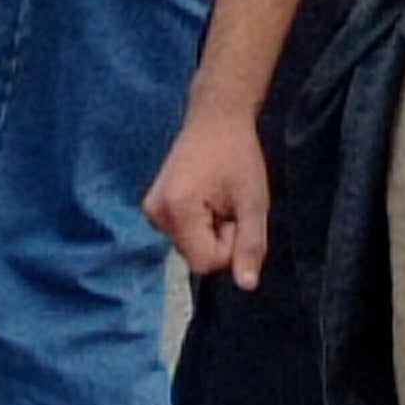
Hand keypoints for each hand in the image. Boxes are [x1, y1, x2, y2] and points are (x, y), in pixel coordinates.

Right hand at [146, 108, 273, 290]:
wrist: (215, 118)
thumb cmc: (239, 155)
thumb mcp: (253, 202)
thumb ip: (250, 245)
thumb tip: (247, 286)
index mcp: (176, 211)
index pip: (206, 263)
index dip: (231, 246)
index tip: (237, 214)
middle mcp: (155, 214)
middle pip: (197, 257)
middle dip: (220, 238)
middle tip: (229, 202)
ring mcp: (151, 210)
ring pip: (191, 247)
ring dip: (212, 231)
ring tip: (219, 197)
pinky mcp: (154, 207)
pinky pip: (183, 234)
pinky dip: (200, 223)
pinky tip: (207, 196)